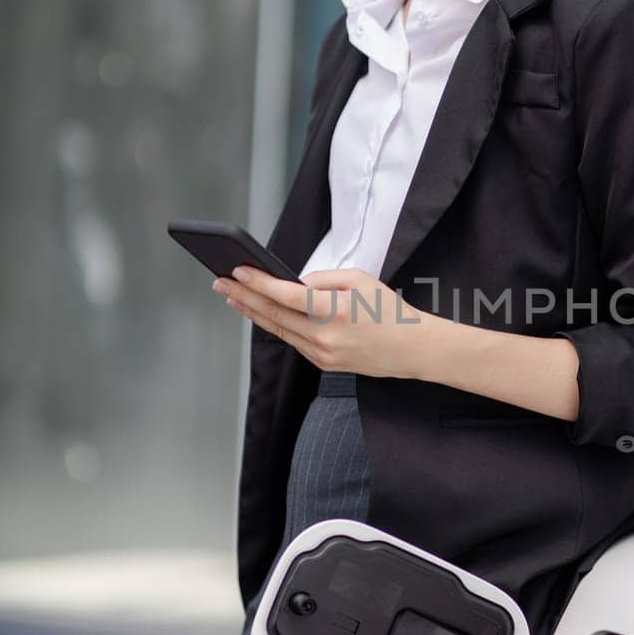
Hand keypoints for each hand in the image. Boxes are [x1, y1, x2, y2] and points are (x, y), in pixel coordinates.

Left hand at [212, 266, 431, 378]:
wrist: (413, 349)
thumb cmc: (390, 310)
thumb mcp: (361, 279)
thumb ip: (323, 279)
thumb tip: (294, 284)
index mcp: (335, 310)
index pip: (286, 295)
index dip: (258, 283)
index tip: (237, 271)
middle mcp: (324, 336)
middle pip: (274, 314)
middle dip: (244, 296)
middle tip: (221, 283)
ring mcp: (322, 353)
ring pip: (279, 330)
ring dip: (253, 312)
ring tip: (232, 297)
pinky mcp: (324, 363)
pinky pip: (294, 341)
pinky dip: (276, 325)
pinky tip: (261, 314)